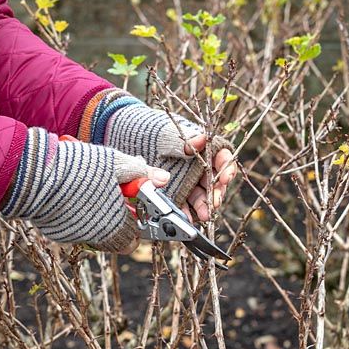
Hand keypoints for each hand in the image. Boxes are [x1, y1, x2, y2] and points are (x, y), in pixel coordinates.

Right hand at [0, 127, 170, 253]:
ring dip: (99, 220)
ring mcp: (75, 237)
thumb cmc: (78, 168)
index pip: (136, 236)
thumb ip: (141, 174)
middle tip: (115, 200)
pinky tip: (73, 196)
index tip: (134, 206)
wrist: (34, 174)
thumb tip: (163, 180)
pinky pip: (75, 229)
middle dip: (119, 222)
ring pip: (95, 235)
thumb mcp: (116, 164)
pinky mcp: (57, 233)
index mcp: (116, 225)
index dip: (137, 221)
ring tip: (94, 193)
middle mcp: (97, 238)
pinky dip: (78, 217)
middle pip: (116, 240)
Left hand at [104, 100, 235, 219]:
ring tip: (202, 215)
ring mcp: (184, 181)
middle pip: (213, 181)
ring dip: (203, 207)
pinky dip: (185, 213)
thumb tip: (202, 139)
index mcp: (200, 149)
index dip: (226, 167)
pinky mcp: (172, 194)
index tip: (226, 177)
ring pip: (200, 197)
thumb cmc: (148, 129)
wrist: (122, 138)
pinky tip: (186, 219)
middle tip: (213, 202)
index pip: (221, 157)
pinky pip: (182, 206)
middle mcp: (196, 167)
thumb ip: (184, 139)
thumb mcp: (166, 133)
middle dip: (215, 193)